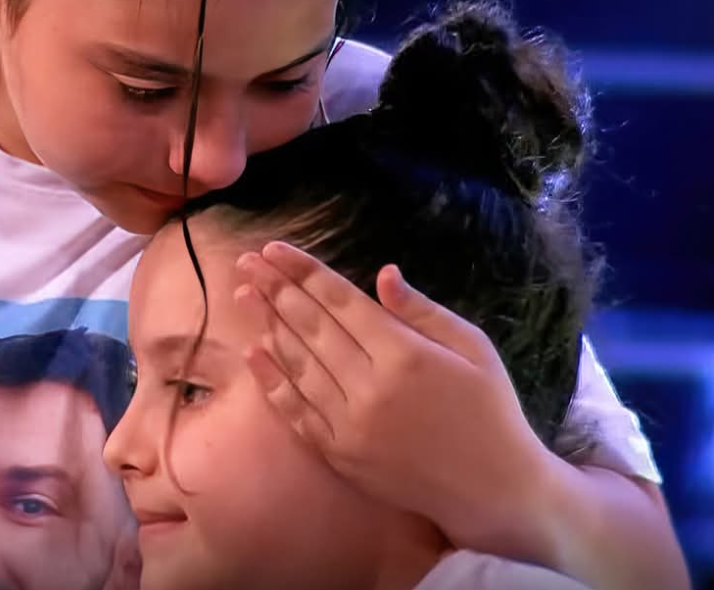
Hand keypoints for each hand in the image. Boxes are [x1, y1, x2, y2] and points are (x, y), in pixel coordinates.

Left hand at [234, 241, 558, 560]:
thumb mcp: (473, 348)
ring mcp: (349, 425)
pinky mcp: (339, 455)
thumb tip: (383, 273)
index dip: (303, 272)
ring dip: (267, 325)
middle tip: (247, 261)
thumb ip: (422, 311)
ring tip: (244, 293)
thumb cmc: (489, 410)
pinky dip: (272, 381)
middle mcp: (369, 388)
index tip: (273, 248)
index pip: (340, 302)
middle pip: (310, 328)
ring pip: (297, 365)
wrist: (494, 490)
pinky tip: (253, 352)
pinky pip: (296, 411)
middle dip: (276, 289)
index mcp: (404, 355)